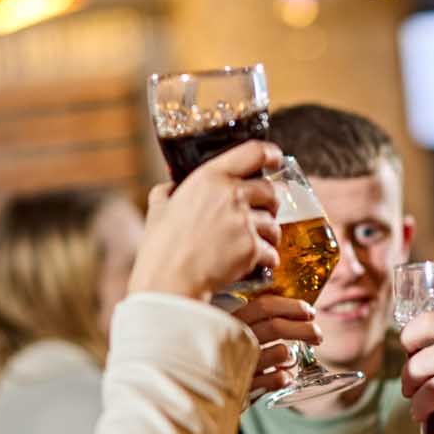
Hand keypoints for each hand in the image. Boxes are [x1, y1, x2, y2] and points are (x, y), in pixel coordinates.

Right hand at [129, 141, 281, 300]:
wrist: (169, 281)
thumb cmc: (161, 247)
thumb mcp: (157, 210)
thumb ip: (167, 192)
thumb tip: (171, 186)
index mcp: (210, 178)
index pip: (254, 152)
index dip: (270, 154)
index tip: (275, 159)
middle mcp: (232, 195)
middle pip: (271, 191)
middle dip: (272, 203)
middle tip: (265, 213)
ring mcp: (244, 222)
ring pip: (274, 225)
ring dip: (269, 235)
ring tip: (256, 244)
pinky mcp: (252, 248)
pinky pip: (272, 252)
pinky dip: (266, 260)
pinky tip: (255, 264)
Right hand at [231, 295, 319, 397]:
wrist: (203, 387)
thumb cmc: (225, 355)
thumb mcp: (235, 332)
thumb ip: (259, 322)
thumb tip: (298, 314)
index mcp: (232, 320)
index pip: (264, 306)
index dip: (291, 306)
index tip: (309, 311)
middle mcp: (234, 338)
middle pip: (276, 327)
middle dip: (304, 329)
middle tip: (317, 335)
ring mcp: (238, 363)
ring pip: (280, 352)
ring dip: (291, 354)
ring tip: (292, 357)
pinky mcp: (243, 387)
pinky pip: (275, 380)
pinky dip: (284, 377)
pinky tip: (284, 376)